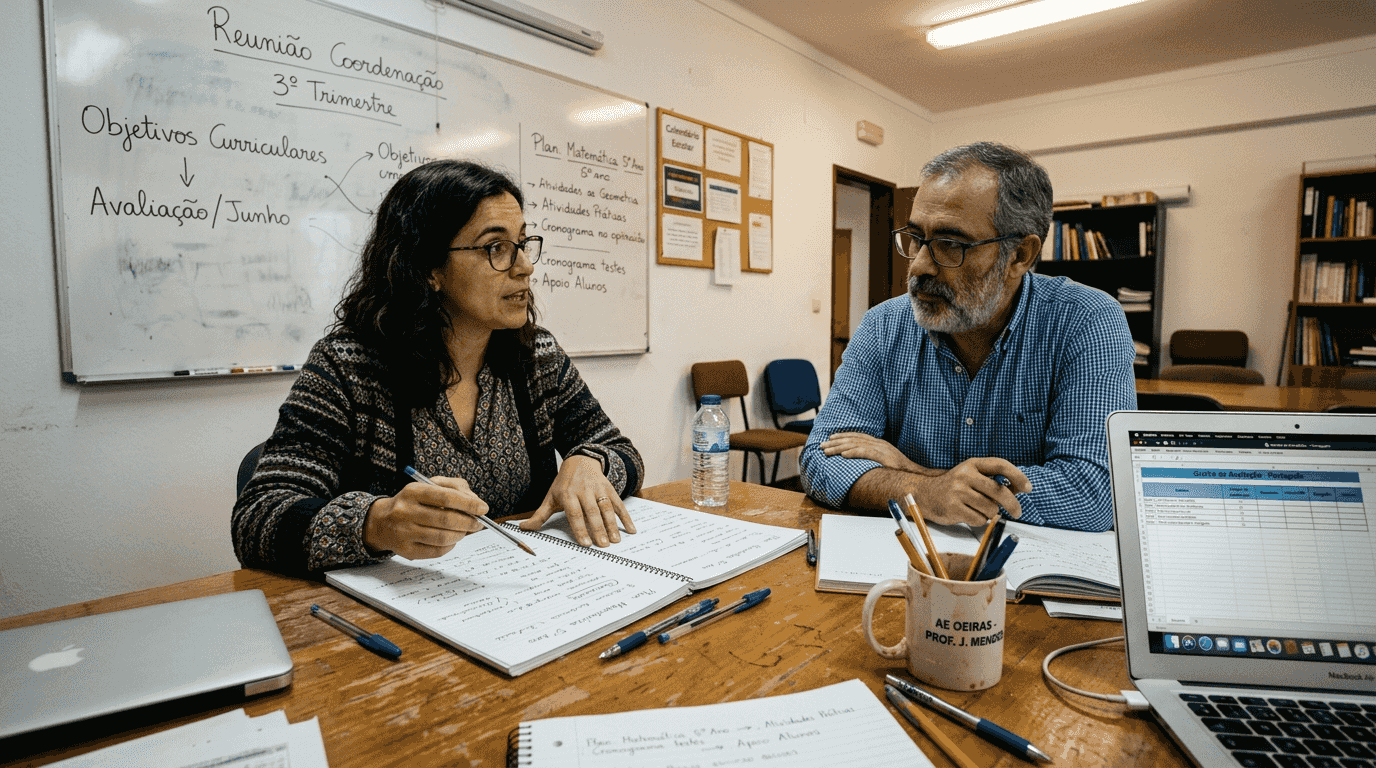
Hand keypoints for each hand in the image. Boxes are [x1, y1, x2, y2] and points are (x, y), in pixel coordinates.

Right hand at [363, 476, 487, 559]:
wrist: (382, 522)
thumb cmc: (412, 502)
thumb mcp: (429, 486)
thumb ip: (455, 488)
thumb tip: (474, 502)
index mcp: (413, 491)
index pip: (446, 497)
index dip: (468, 504)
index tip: (483, 508)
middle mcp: (405, 511)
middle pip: (446, 520)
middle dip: (468, 522)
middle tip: (478, 523)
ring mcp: (404, 532)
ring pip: (443, 537)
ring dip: (461, 535)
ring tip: (465, 530)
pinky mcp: (406, 550)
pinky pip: (436, 551)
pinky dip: (450, 546)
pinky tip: (451, 539)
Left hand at [520, 455, 635, 546]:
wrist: (580, 460)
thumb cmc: (564, 483)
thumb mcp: (550, 496)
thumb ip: (539, 515)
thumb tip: (523, 529)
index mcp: (568, 494)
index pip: (574, 513)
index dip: (580, 528)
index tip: (585, 543)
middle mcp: (584, 491)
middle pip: (592, 512)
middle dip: (598, 529)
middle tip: (603, 545)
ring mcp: (598, 489)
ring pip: (606, 508)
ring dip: (612, 525)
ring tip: (616, 540)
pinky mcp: (609, 489)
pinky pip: (619, 503)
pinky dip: (626, 516)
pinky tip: (631, 529)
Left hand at [821, 432, 928, 473]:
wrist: (916, 475)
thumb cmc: (901, 472)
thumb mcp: (885, 463)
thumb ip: (874, 460)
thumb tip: (861, 464)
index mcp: (879, 444)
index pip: (858, 437)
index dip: (843, 436)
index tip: (831, 438)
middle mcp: (879, 444)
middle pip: (854, 440)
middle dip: (836, 442)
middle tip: (822, 445)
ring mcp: (882, 449)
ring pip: (856, 445)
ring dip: (839, 447)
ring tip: (827, 450)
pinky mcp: (884, 456)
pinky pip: (865, 452)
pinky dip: (853, 452)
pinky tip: (842, 454)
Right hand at [912, 457, 1030, 525]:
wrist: (925, 494)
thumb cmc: (954, 487)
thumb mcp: (973, 477)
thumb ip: (994, 482)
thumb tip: (1019, 489)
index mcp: (972, 464)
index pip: (1000, 465)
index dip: (1018, 476)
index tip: (1028, 487)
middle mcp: (964, 475)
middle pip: (999, 491)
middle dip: (1012, 504)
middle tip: (1018, 511)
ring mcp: (958, 491)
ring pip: (990, 508)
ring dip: (990, 513)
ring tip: (979, 509)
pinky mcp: (953, 508)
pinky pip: (979, 519)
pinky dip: (979, 520)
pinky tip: (969, 514)